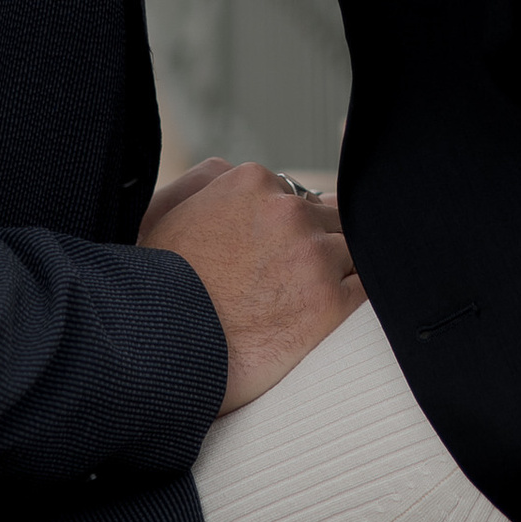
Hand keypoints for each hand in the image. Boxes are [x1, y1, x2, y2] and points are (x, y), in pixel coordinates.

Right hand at [141, 161, 361, 413]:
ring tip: (312, 301)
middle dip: (319, 245)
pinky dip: (356, 298)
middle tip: (295, 280)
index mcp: (252, 182)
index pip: (298, 195)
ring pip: (354, 251)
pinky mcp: (330, 303)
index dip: (292, 228)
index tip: (277, 255)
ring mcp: (313, 256)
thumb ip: (204, 179)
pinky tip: (335, 314)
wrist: (157, 351)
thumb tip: (235, 170)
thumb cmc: (154, 286)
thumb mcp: (160, 212)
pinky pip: (367, 289)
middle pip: (331, 219)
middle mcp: (288, 211)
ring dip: (339, 273)